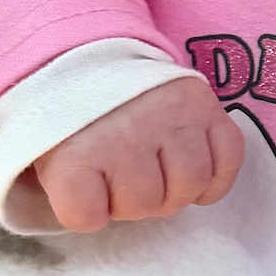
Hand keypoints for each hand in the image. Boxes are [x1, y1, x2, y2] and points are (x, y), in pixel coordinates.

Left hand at [33, 77, 242, 231]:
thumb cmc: (72, 121)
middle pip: (144, 204)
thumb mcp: (46, 152)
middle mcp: (125, 134)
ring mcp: (170, 118)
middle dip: (135, 199)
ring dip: (177, 189)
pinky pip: (229, 159)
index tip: (85, 189)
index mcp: (75, 151)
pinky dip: (216, 176)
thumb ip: (63, 192)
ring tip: (160, 174)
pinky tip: (197, 173)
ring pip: (190, 184)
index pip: (86, 216)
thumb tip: (90, 219)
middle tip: (124, 178)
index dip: (88, 211)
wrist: (94, 55)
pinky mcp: (206, 106)